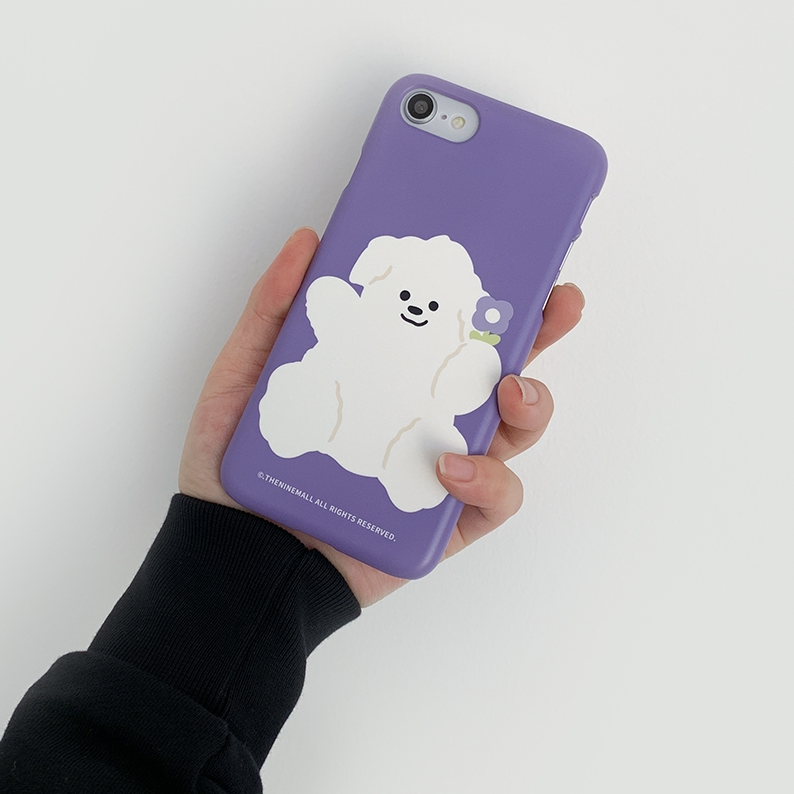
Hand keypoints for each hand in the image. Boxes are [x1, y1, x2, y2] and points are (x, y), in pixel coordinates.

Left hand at [179, 227, 584, 606]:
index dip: (491, 294)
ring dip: (530, 406)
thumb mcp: (246, 375)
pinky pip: (493, 502)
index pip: (449, 329)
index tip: (522, 259)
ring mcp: (438, 471)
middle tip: (558, 306)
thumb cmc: (238, 466)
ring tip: (507, 392)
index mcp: (387, 376)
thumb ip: (274, 310)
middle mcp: (422, 418)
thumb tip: (308, 239)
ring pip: (513, 434)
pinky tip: (452, 469)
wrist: (235, 554)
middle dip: (540, 334)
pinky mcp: (441, 524)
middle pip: (498, 371)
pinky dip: (488, 483)